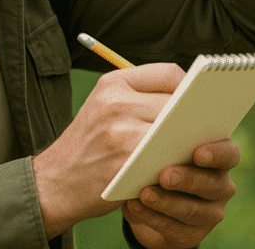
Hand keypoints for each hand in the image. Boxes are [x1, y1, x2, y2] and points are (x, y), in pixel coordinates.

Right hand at [32, 63, 184, 239]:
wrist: (54, 182)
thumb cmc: (88, 143)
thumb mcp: (104, 105)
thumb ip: (140, 95)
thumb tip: (189, 97)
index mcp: (113, 83)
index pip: (169, 73)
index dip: (188, 88)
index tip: (193, 103)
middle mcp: (116, 102)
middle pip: (176, 103)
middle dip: (190, 118)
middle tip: (199, 129)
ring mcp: (121, 133)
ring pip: (174, 132)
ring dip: (187, 141)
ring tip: (192, 148)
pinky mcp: (126, 164)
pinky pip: (164, 158)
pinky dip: (174, 162)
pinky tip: (176, 167)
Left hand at [122, 139, 240, 248]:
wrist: (149, 196)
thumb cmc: (158, 155)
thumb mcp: (159, 139)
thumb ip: (161, 130)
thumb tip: (150, 129)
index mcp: (219, 156)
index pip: (229, 153)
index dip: (217, 153)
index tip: (198, 153)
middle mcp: (221, 186)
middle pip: (211, 184)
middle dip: (187, 179)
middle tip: (165, 175)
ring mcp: (210, 213)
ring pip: (192, 210)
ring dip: (166, 202)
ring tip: (144, 193)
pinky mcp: (192, 235)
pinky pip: (174, 228)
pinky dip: (152, 217)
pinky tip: (135, 206)